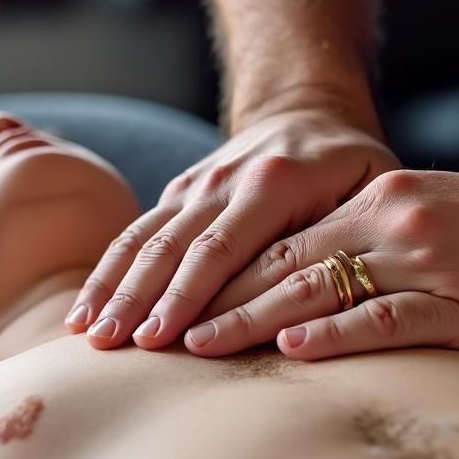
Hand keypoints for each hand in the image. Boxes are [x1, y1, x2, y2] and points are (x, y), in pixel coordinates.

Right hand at [64, 106, 399, 348]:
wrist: (311, 111)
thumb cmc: (352, 165)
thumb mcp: (373, 188)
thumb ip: (348, 236)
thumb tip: (323, 299)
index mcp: (275, 183)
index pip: (223, 247)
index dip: (189, 296)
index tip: (162, 341)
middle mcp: (226, 179)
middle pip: (173, 245)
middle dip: (138, 298)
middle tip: (111, 347)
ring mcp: (198, 183)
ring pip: (145, 237)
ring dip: (113, 285)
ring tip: (86, 332)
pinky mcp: (182, 191)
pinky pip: (139, 230)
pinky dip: (111, 269)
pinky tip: (87, 308)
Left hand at [182, 169, 458, 360]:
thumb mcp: (437, 219)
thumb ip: (379, 239)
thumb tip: (321, 281)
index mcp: (382, 198)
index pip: (285, 240)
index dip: (225, 271)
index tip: (177, 298)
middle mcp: (393, 219)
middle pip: (286, 263)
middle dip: (216, 296)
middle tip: (160, 327)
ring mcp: (427, 258)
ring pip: (321, 287)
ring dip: (252, 318)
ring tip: (197, 343)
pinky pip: (387, 318)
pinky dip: (335, 335)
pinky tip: (292, 351)